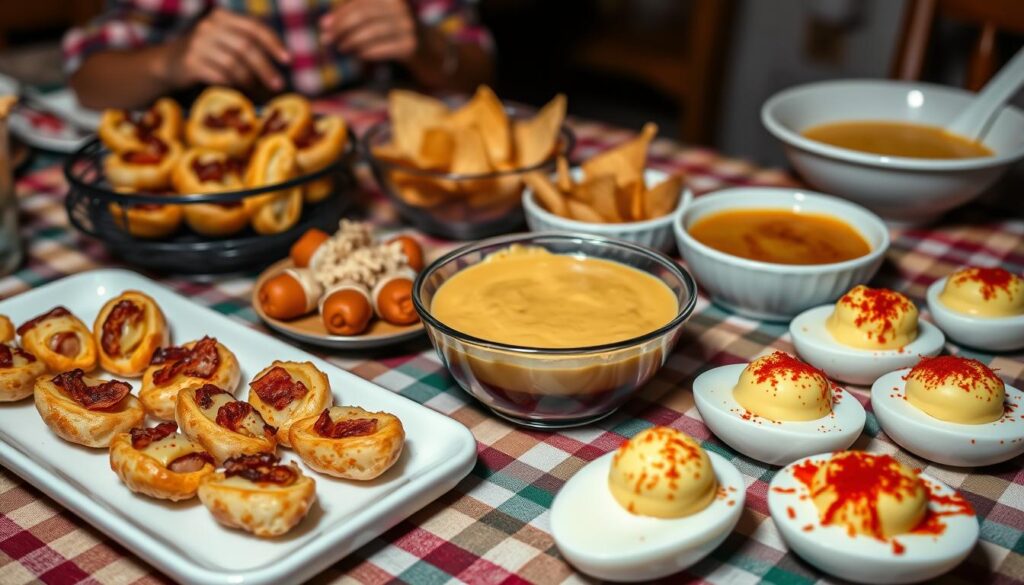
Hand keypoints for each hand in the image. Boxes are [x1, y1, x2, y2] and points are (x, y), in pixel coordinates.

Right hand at [166, 8, 289, 90]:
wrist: (167, 62)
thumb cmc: (206, 53)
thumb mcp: (224, 39)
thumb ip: (248, 43)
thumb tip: (282, 60)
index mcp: (222, 17)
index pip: (254, 27)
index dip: (274, 43)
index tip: (288, 60)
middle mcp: (209, 26)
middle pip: (246, 47)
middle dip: (265, 68)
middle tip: (278, 85)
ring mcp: (197, 44)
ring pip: (234, 64)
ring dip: (249, 80)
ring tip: (256, 90)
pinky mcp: (190, 63)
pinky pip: (220, 76)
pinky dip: (232, 85)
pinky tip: (236, 89)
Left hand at [319, 0, 418, 61]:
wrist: (425, 46)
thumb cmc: (389, 27)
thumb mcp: (373, 13)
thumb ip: (349, 14)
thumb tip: (325, 25)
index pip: (358, 2)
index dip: (339, 14)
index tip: (324, 25)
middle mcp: (400, 6)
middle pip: (362, 14)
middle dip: (341, 28)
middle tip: (328, 39)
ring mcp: (407, 26)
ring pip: (370, 32)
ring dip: (350, 41)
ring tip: (341, 48)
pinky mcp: (410, 45)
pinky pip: (381, 49)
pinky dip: (365, 52)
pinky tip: (358, 54)